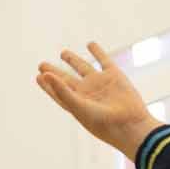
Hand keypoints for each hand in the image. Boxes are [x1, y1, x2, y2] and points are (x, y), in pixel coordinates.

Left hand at [36, 42, 159, 159]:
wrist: (130, 124)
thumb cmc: (103, 121)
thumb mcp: (79, 106)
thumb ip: (61, 90)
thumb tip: (43, 74)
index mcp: (77, 103)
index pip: (58, 92)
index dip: (48, 85)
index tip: (39, 76)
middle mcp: (88, 93)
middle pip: (67, 80)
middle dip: (55, 72)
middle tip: (42, 64)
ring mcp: (101, 83)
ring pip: (83, 68)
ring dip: (73, 60)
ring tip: (63, 53)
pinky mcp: (114, 75)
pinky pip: (104, 60)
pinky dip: (97, 51)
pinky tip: (90, 44)